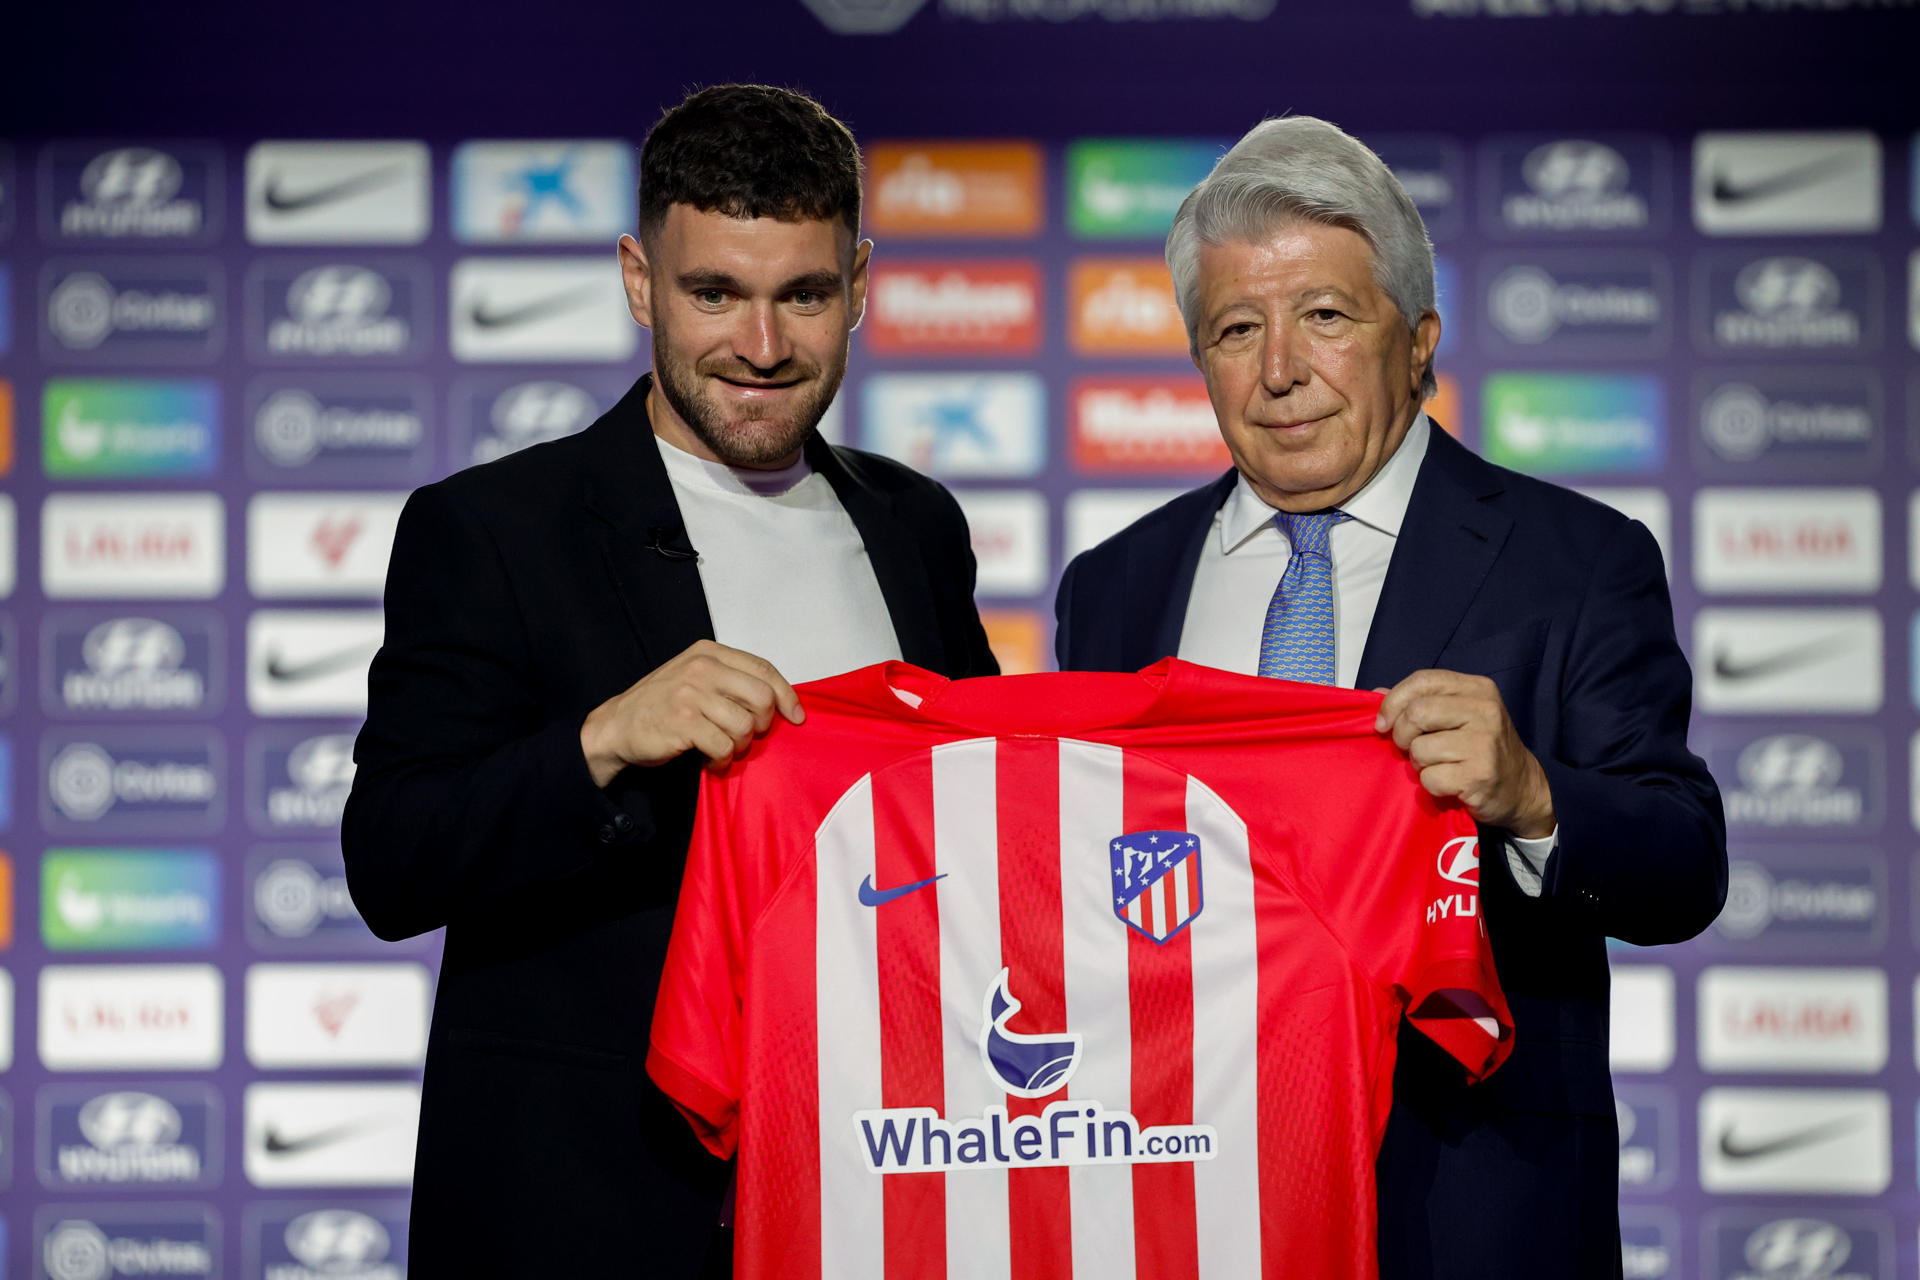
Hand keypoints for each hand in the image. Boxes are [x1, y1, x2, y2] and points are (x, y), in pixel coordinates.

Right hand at [579, 640, 802, 785]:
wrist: (616, 726)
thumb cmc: (661, 705)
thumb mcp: (695, 678)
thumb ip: (730, 680)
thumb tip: (778, 700)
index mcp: (708, 653)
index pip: (763, 668)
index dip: (786, 695)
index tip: (796, 716)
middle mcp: (702, 668)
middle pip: (762, 698)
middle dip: (762, 725)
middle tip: (746, 736)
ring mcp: (691, 693)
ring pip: (745, 725)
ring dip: (739, 746)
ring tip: (723, 750)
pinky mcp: (683, 722)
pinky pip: (724, 746)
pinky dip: (722, 761)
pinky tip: (710, 761)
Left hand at [1373, 669, 1553, 837]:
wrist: (1522, 789)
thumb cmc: (1481, 749)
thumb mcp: (1459, 716)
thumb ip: (1420, 701)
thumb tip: (1376, 694)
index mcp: (1478, 689)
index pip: (1422, 680)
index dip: (1393, 701)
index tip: (1383, 723)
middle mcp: (1485, 711)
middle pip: (1416, 713)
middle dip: (1402, 735)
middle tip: (1411, 749)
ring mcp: (1484, 743)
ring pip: (1420, 748)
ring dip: (1419, 763)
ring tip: (1438, 766)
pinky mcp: (1479, 775)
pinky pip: (1430, 778)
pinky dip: (1430, 785)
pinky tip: (1449, 784)